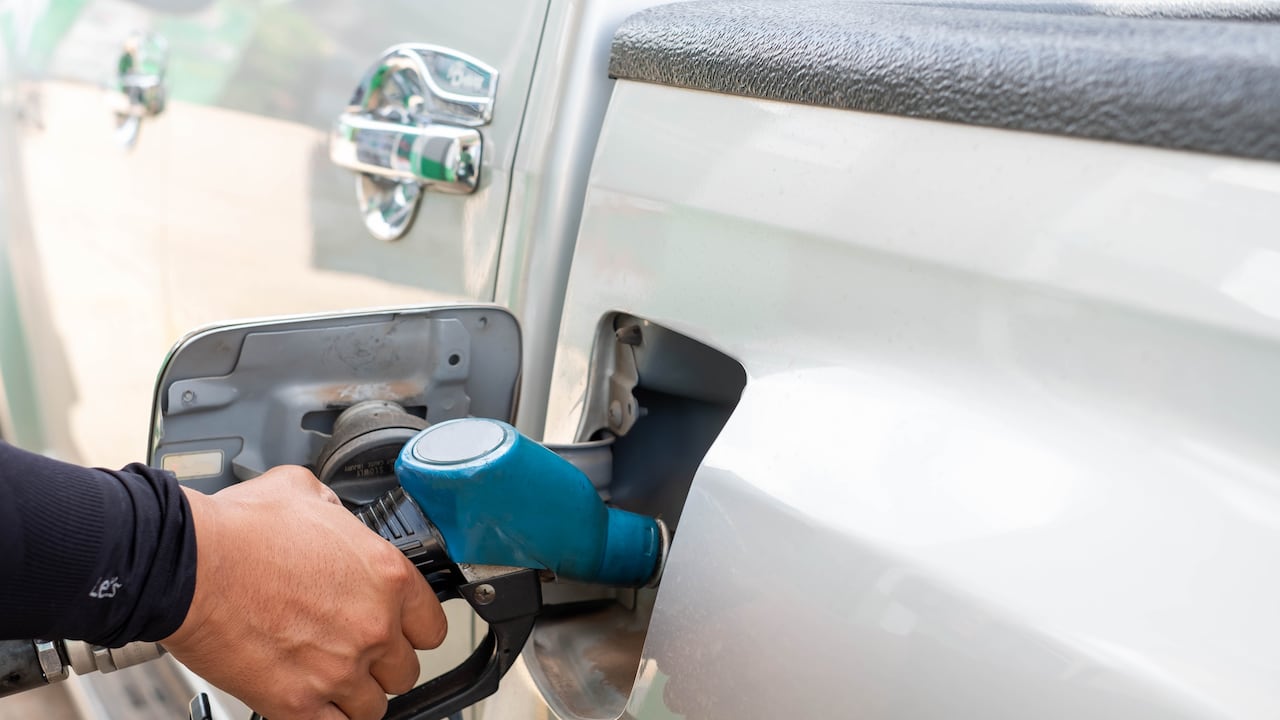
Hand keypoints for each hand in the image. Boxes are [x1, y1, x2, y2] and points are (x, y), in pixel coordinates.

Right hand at [162, 466, 445, 719]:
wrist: (188, 565)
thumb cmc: (238, 530)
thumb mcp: (304, 492)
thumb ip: (333, 511)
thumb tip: (332, 515)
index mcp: (386, 575)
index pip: (431, 624)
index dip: (414, 629)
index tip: (400, 631)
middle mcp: (372, 625)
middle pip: (405, 670)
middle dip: (383, 664)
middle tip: (356, 653)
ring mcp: (339, 668)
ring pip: (373, 707)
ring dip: (354, 696)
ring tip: (331, 680)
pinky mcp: (298, 702)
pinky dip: (325, 718)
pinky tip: (311, 703)